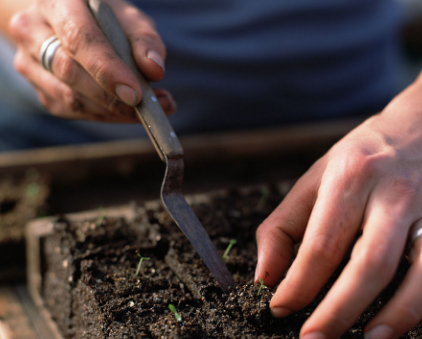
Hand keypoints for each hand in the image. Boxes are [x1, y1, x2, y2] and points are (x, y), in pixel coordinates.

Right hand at [9, 0, 175, 121]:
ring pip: (69, 97)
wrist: (71, 21)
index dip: (107, 70)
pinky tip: (124, 111)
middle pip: (69, 72)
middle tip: (148, 108)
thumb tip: (154, 70)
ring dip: (111, 112)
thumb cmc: (105, 19)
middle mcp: (32, 29)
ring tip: (144, 112)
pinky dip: (103, 115)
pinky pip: (71, 110)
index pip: (78, 38)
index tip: (135, 94)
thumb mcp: (129, 19)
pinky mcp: (38, 87)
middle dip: (112, 98)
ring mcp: (29, 61)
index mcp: (57, 2)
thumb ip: (145, 41)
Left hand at [255, 74, 421, 337]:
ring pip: (416, 275)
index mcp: (350, 177)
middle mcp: (393, 193)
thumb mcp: (313, 181)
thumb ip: (283, 228)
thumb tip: (265, 278)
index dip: (298, 284)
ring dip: (391, 318)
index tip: (280, 308)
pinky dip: (419, 305)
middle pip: (368, 264)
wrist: (418, 129)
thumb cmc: (358, 160)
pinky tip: (396, 324)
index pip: (321, 244)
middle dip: (338, 311)